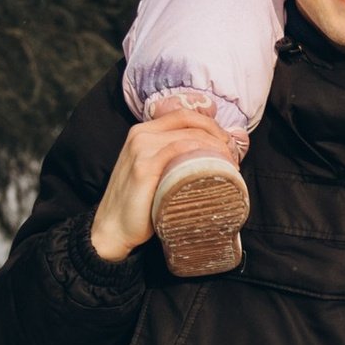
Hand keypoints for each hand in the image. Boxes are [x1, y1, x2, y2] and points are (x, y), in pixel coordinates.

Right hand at [90, 110, 239, 264]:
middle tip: (233, 158)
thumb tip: (206, 156)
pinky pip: (180, 151)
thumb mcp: (152, 171)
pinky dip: (203, 157)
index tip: (227, 144)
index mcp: (141, 132)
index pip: (184, 115)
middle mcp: (140, 135)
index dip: (211, 125)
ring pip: (189, 137)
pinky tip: (215, 169)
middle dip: (218, 137)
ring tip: (230, 168)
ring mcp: (141, 150)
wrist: (111, 229)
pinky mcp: (144, 168)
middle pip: (190, 123)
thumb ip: (169, 158)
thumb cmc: (138, 204)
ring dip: (216, 149)